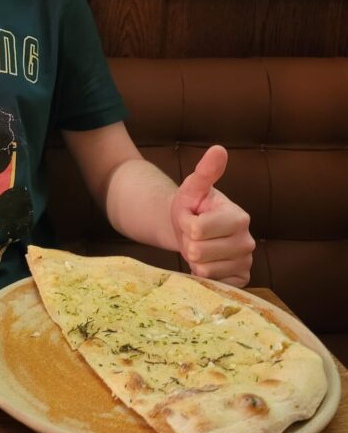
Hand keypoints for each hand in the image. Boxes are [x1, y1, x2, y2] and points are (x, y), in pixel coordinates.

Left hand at [170, 145, 254, 287]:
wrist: (192, 229)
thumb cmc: (192, 206)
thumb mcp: (193, 187)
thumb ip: (205, 171)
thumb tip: (219, 149)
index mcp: (239, 217)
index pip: (197, 229)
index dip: (185, 224)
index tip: (191, 217)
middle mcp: (247, 241)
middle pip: (198, 251)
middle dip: (188, 242)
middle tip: (194, 235)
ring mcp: (246, 262)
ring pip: (203, 269)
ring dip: (193, 259)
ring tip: (200, 246)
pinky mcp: (241, 280)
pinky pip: (212, 283)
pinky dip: (202, 274)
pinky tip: (208, 261)